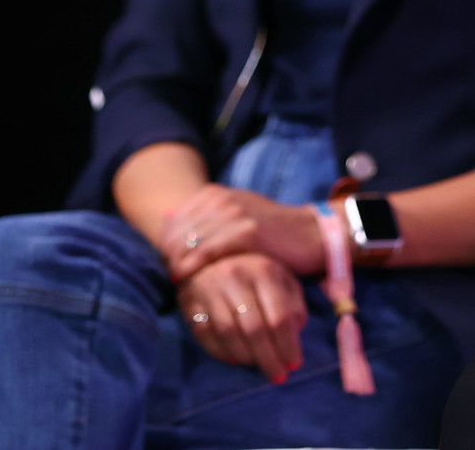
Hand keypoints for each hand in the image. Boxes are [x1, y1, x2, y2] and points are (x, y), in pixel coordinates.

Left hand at [160, 183, 324, 283]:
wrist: (309, 234)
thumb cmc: (269, 230)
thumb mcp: (234, 214)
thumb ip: (203, 216)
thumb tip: (165, 219)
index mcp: (215, 193)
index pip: (174, 220)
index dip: (166, 244)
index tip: (167, 263)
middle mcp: (223, 199)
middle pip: (179, 231)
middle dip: (169, 255)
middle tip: (170, 276)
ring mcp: (236, 214)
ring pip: (190, 242)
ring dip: (178, 264)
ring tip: (176, 281)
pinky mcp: (248, 233)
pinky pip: (209, 252)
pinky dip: (194, 266)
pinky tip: (188, 279)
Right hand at [178, 253, 308, 382]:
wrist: (210, 254)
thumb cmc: (256, 271)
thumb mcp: (282, 278)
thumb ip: (293, 303)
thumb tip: (294, 334)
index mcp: (263, 270)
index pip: (279, 316)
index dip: (288, 345)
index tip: (295, 364)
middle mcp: (235, 277)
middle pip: (254, 329)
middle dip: (269, 358)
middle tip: (278, 376)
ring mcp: (209, 288)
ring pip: (229, 333)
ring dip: (246, 357)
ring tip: (259, 366)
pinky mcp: (189, 301)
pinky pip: (205, 335)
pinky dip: (221, 352)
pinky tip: (236, 359)